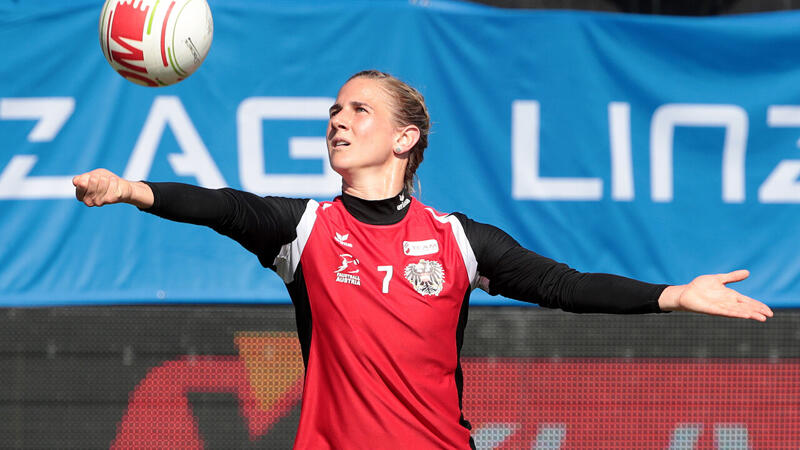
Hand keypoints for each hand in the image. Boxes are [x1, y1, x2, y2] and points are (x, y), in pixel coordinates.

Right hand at [72, 168, 152, 207]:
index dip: (86, 178)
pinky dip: (113, 181)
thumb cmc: (106, 180)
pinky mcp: (111, 200)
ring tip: (108, 180)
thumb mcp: (93, 175)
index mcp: (81, 195)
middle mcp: (88, 201)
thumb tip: (75, 182)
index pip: (79, 185)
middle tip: (102, 178)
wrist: (123, 187)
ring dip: (105, 179)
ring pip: (100, 184)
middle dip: (96, 177)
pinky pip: (111, 186)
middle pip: (88, 183)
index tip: (92, 177)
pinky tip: (114, 181)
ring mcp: (99, 202)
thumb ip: (84, 178)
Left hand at [658, 270, 772, 321]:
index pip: (748, 301)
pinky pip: (726, 312)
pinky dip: (736, 313)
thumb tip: (747, 272)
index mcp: (730, 296)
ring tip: (761, 318)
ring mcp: (720, 306)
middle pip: (746, 307)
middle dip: (757, 311)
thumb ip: (732, 277)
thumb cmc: (700, 287)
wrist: (685, 293)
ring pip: (738, 311)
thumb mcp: (719, 279)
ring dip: (749, 314)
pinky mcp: (712, 309)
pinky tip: (745, 315)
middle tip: (769, 315)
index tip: (769, 311)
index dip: (758, 305)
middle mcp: (727, 302)